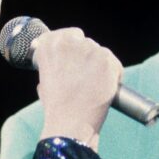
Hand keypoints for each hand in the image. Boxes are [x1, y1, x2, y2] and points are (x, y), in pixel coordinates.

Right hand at [34, 28, 122, 149]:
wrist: (70, 123)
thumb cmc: (56, 107)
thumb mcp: (44, 80)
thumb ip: (53, 64)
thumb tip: (64, 61)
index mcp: (49, 45)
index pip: (66, 35)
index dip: (72, 46)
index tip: (74, 58)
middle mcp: (69, 42)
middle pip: (84, 43)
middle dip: (85, 57)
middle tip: (84, 78)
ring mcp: (90, 50)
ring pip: (99, 52)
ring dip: (98, 65)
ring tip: (93, 86)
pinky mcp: (107, 60)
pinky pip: (113, 63)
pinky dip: (112, 73)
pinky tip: (104, 87)